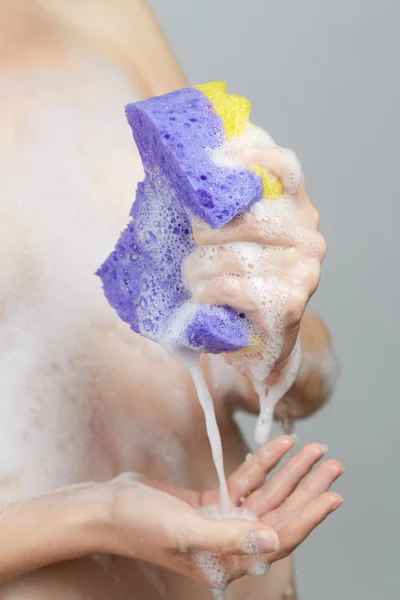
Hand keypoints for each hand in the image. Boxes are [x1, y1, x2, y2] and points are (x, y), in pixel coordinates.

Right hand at [100, 435, 342, 589]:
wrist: (108, 508)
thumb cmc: (141, 525)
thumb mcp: (185, 532)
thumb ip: (231, 537)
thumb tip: (274, 542)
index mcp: (227, 559)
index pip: (279, 538)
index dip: (308, 517)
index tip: (333, 495)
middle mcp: (230, 542)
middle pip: (279, 513)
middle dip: (306, 488)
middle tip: (331, 464)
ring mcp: (222, 521)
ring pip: (266, 495)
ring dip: (289, 472)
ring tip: (312, 450)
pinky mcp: (212, 503)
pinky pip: (245, 483)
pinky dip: (262, 465)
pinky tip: (279, 448)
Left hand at [185, 148, 325, 392]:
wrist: (259, 342)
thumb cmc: (239, 282)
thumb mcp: (234, 238)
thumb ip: (224, 206)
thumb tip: (185, 168)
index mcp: (297, 211)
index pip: (284, 167)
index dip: (251, 155)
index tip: (215, 160)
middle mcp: (308, 237)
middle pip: (248, 216)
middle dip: (207, 231)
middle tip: (193, 241)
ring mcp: (304, 271)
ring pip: (234, 255)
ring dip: (199, 268)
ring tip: (193, 275)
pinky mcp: (290, 303)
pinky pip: (231, 286)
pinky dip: (208, 291)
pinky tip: (206, 297)